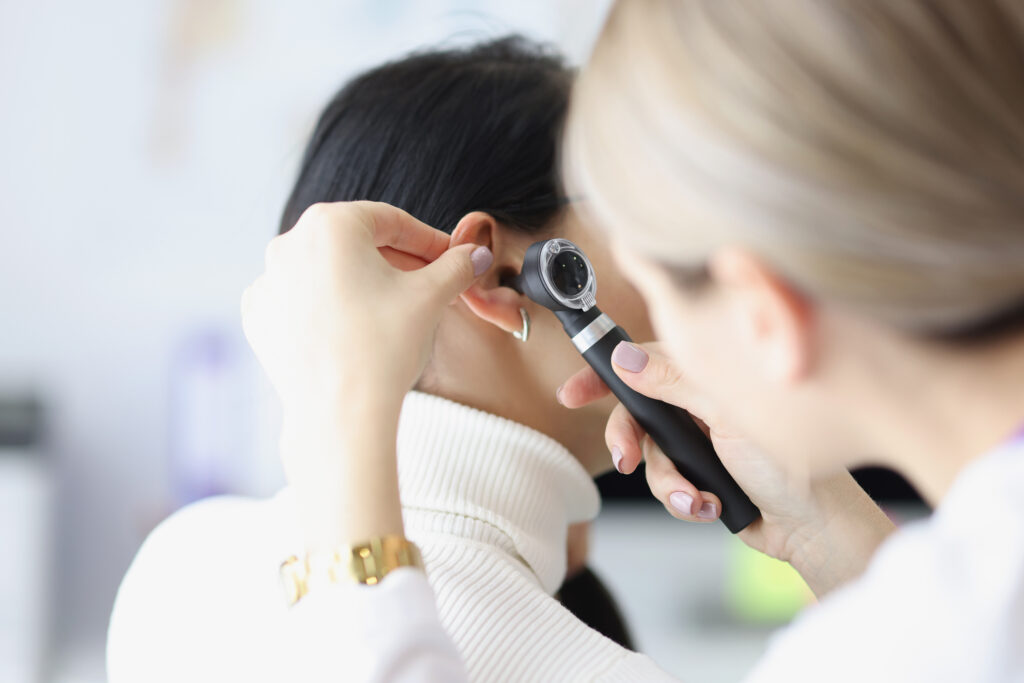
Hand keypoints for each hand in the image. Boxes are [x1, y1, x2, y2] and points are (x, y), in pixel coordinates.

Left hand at [241, 201, 491, 547]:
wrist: (340, 415)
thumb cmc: (384, 348)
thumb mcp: (433, 296)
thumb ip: (457, 265)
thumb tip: (476, 254)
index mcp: (329, 224)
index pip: (392, 221)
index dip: (430, 241)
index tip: (453, 259)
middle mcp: (288, 244)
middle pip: (358, 244)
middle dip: (398, 262)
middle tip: (431, 284)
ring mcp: (267, 282)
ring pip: (328, 271)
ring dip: (365, 283)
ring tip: (396, 310)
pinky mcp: (259, 318)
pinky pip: (302, 301)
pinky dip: (329, 308)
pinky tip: (356, 329)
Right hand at [558, 341, 893, 595]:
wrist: (814, 527)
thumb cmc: (788, 463)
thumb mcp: (726, 415)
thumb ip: (674, 382)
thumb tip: (625, 357)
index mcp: (707, 377)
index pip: (644, 364)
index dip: (604, 375)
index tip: (573, 392)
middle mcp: (699, 406)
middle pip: (637, 416)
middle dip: (629, 443)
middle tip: (625, 461)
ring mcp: (699, 442)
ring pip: (651, 459)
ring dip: (670, 483)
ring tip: (698, 498)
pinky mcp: (700, 476)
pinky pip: (667, 487)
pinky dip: (685, 500)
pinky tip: (711, 506)